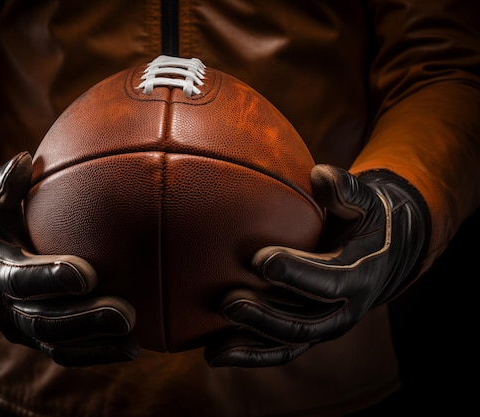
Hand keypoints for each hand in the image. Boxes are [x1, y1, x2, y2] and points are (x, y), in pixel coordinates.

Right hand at [0, 152, 137, 366]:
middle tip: (125, 313)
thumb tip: (23, 161)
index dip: (51, 279)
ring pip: (57, 343)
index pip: (20, 280)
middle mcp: (5, 307)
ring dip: (96, 343)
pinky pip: (68, 352)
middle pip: (44, 321)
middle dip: (85, 320)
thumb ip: (2, 182)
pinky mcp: (39, 337)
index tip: (87, 274)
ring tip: (134, 339)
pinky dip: (97, 353)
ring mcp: (22, 327)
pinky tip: (134, 347)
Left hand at [204, 164, 429, 366]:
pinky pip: (278, 350)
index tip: (261, 260)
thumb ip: (347, 190)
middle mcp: (344, 310)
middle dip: (265, 314)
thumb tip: (321, 174)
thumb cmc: (365, 221)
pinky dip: (248, 354)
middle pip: (303, 321)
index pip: (329, 279)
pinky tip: (215, 354)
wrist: (381, 256)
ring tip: (214, 343)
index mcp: (360, 276)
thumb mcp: (366, 201)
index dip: (297, 273)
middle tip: (228, 302)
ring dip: (251, 341)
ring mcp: (324, 326)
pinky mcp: (307, 333)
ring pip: (287, 341)